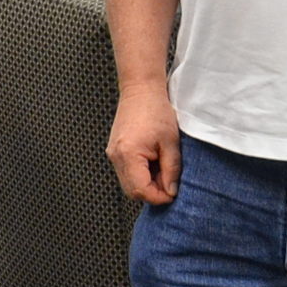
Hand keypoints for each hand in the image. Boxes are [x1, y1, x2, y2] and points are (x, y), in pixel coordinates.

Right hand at [107, 84, 180, 204]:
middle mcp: (116, 157)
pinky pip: (126, 172)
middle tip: (169, 182)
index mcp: (129, 155)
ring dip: (146, 183)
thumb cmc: (156, 111)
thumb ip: (171, 169)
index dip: (158, 197)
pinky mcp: (114, 151)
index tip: (173, 193)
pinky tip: (153, 162)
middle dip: (152, 192)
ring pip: (129, 183)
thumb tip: (171, 191)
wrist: (141, 90)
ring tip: (162, 168)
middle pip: (132, 191)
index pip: (141, 190)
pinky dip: (140, 174)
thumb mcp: (170, 142)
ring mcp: (113, 154)